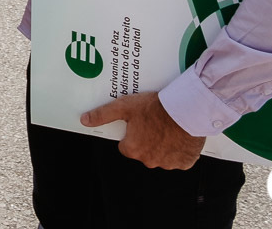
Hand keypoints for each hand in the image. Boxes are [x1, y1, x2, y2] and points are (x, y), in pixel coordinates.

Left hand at [81, 91, 204, 169]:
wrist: (186, 110)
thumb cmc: (155, 108)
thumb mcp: (124, 107)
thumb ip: (103, 115)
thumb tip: (85, 120)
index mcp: (133, 149)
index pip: (126, 146)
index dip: (131, 134)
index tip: (139, 124)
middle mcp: (149, 160)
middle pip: (144, 152)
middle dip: (147, 140)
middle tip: (154, 123)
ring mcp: (168, 163)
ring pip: (162, 156)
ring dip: (163, 145)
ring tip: (167, 127)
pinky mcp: (185, 162)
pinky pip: (180, 158)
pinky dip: (179, 150)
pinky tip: (179, 135)